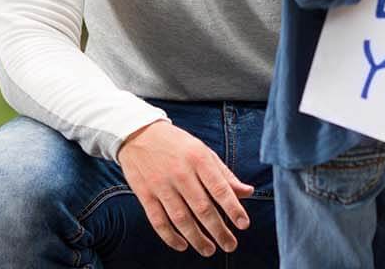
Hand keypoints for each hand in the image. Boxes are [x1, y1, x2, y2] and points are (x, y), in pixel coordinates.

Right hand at [116, 120, 254, 255]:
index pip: (220, 189)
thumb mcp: (204, 151)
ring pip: (181, 219)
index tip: (244, 225)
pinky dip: (170, 237)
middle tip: (230, 245)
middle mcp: (181, 173)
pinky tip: (183, 245)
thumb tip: (247, 192)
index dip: (233, 209)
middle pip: (202, 208)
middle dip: (218, 230)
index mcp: (199, 159)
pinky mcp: (145, 194)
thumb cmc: (177, 144)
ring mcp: (161, 185)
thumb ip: (225, 174)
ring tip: (209, 250)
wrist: (138, 134)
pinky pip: (159, 221)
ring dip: (197, 238)